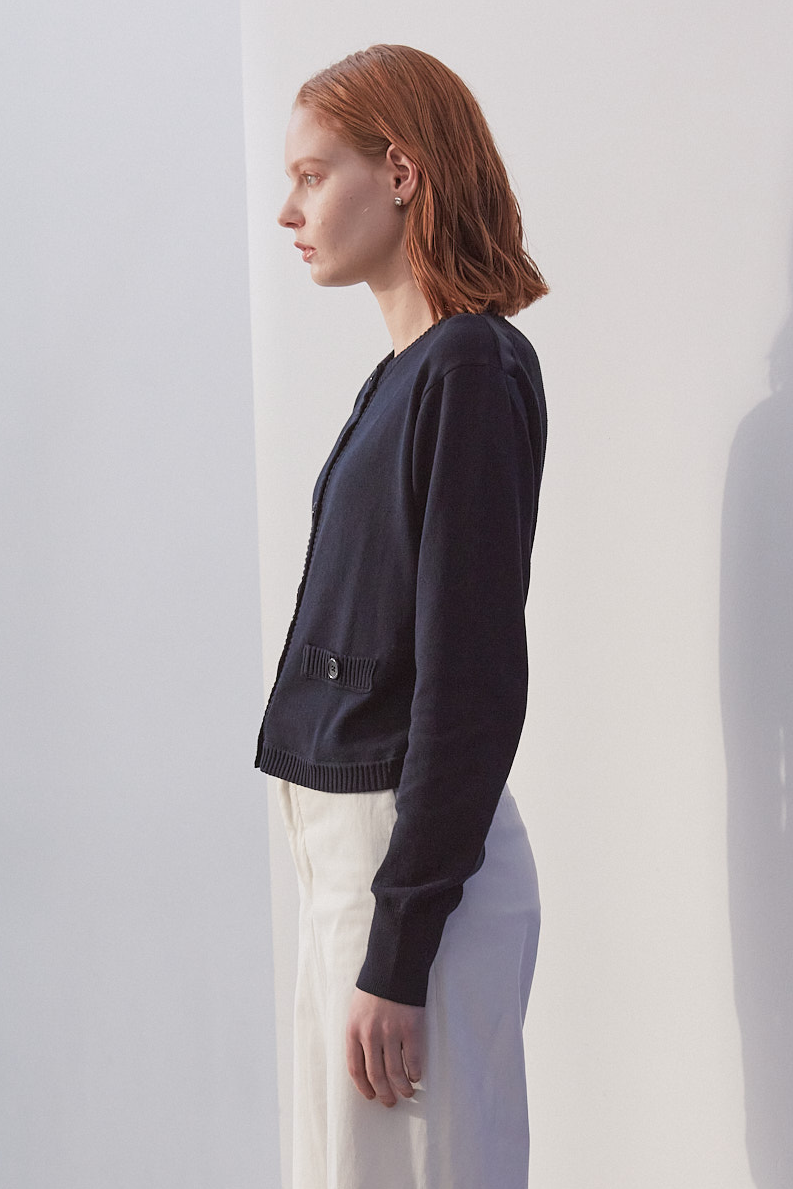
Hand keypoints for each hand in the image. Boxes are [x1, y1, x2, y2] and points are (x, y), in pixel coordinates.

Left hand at [345, 987, 424, 1106]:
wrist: (394, 966)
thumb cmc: (375, 989)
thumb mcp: (356, 1010)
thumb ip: (358, 1034)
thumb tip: (365, 1062)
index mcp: (353, 1030)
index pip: (355, 1069)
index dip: (363, 1087)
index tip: (371, 1096)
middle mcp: (370, 1035)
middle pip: (375, 1075)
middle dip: (383, 1093)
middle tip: (390, 1102)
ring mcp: (391, 1032)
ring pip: (395, 1072)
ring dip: (402, 1088)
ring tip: (406, 1093)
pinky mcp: (411, 1028)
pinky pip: (412, 1059)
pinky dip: (415, 1072)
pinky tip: (416, 1076)